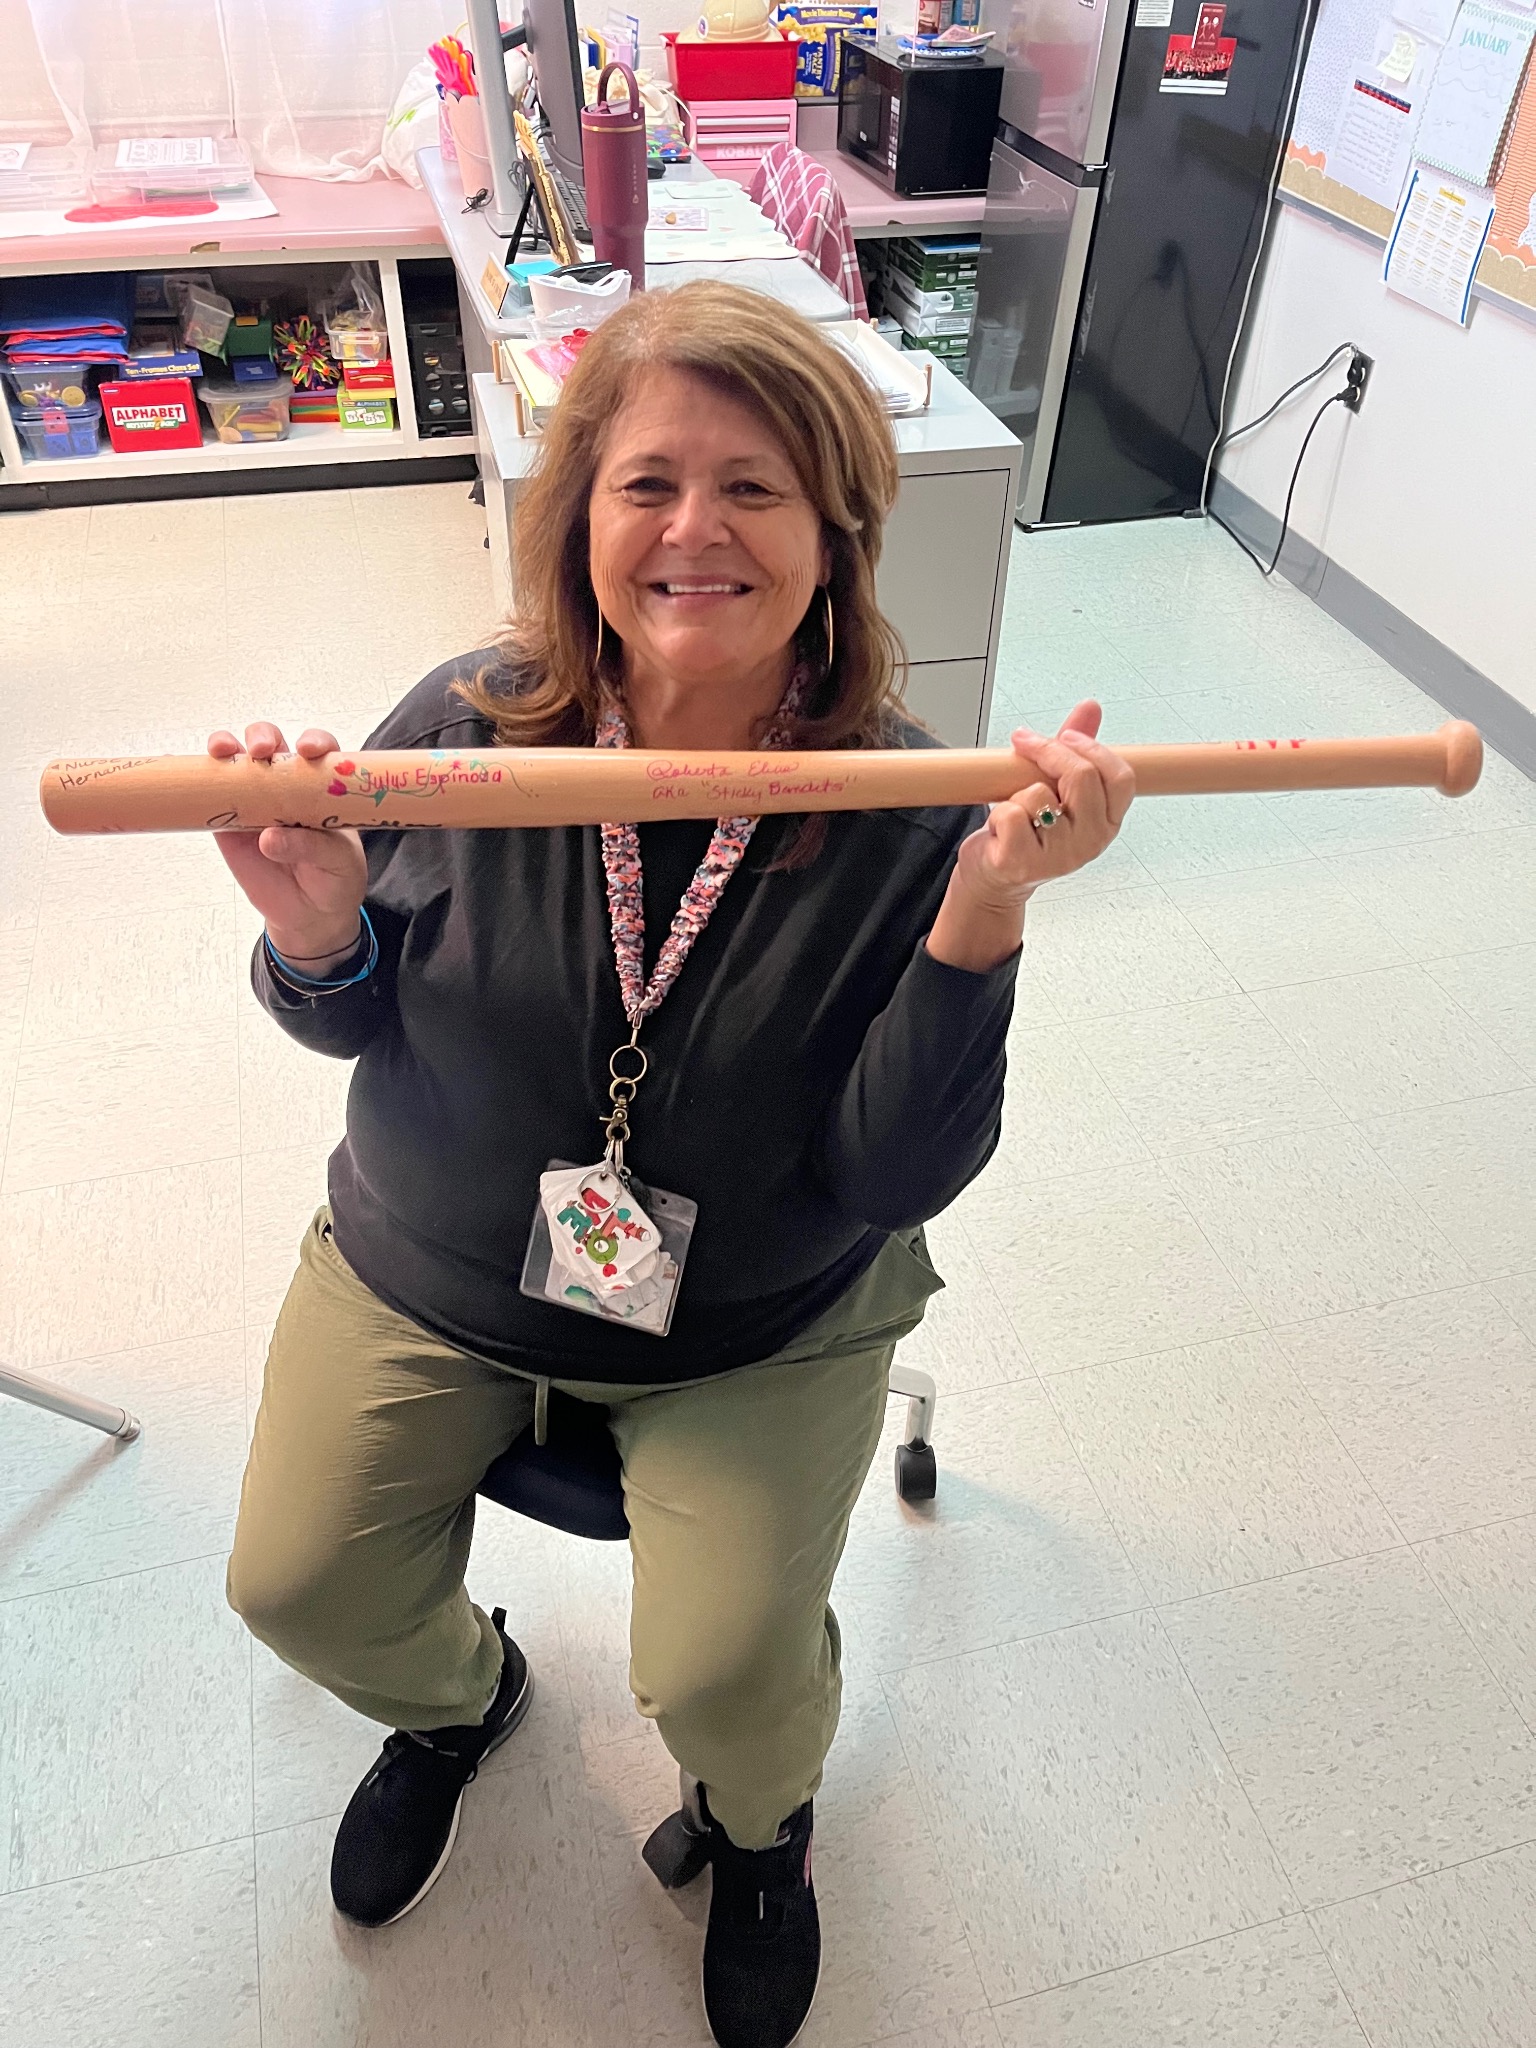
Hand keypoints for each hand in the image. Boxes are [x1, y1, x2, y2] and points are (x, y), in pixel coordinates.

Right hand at [208, 723, 366, 969]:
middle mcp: (287, 785)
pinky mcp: (228, 823)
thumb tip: (268, 838)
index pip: (319, 750)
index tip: (309, 750)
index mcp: (322, 786)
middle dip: (263, 738)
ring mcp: (254, 800)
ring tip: (223, 753)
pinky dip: (196, 781)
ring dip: (225, 746)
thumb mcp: (338, 863)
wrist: (310, 914)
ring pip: (236, 760)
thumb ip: (311, 846)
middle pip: (271, 744)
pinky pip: (210, 797)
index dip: (314, 741)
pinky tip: (184, 773)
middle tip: (262, 752)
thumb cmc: (335, 877)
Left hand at [953, 701, 1135, 912]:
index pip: (1120, 777)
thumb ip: (1075, 748)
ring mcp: (1058, 856)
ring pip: (1039, 794)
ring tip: (1016, 810)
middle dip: (1048, 751)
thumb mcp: (1056, 788)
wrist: (994, 876)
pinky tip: (1001, 829)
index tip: (1064, 737)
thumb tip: (1090, 708)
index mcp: (1106, 822)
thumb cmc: (1027, 832)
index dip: (1092, 748)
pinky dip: (997, 813)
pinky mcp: (1021, 862)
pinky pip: (1010, 813)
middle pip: (1081, 776)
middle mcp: (1090, 842)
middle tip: (1026, 744)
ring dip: (1017, 792)